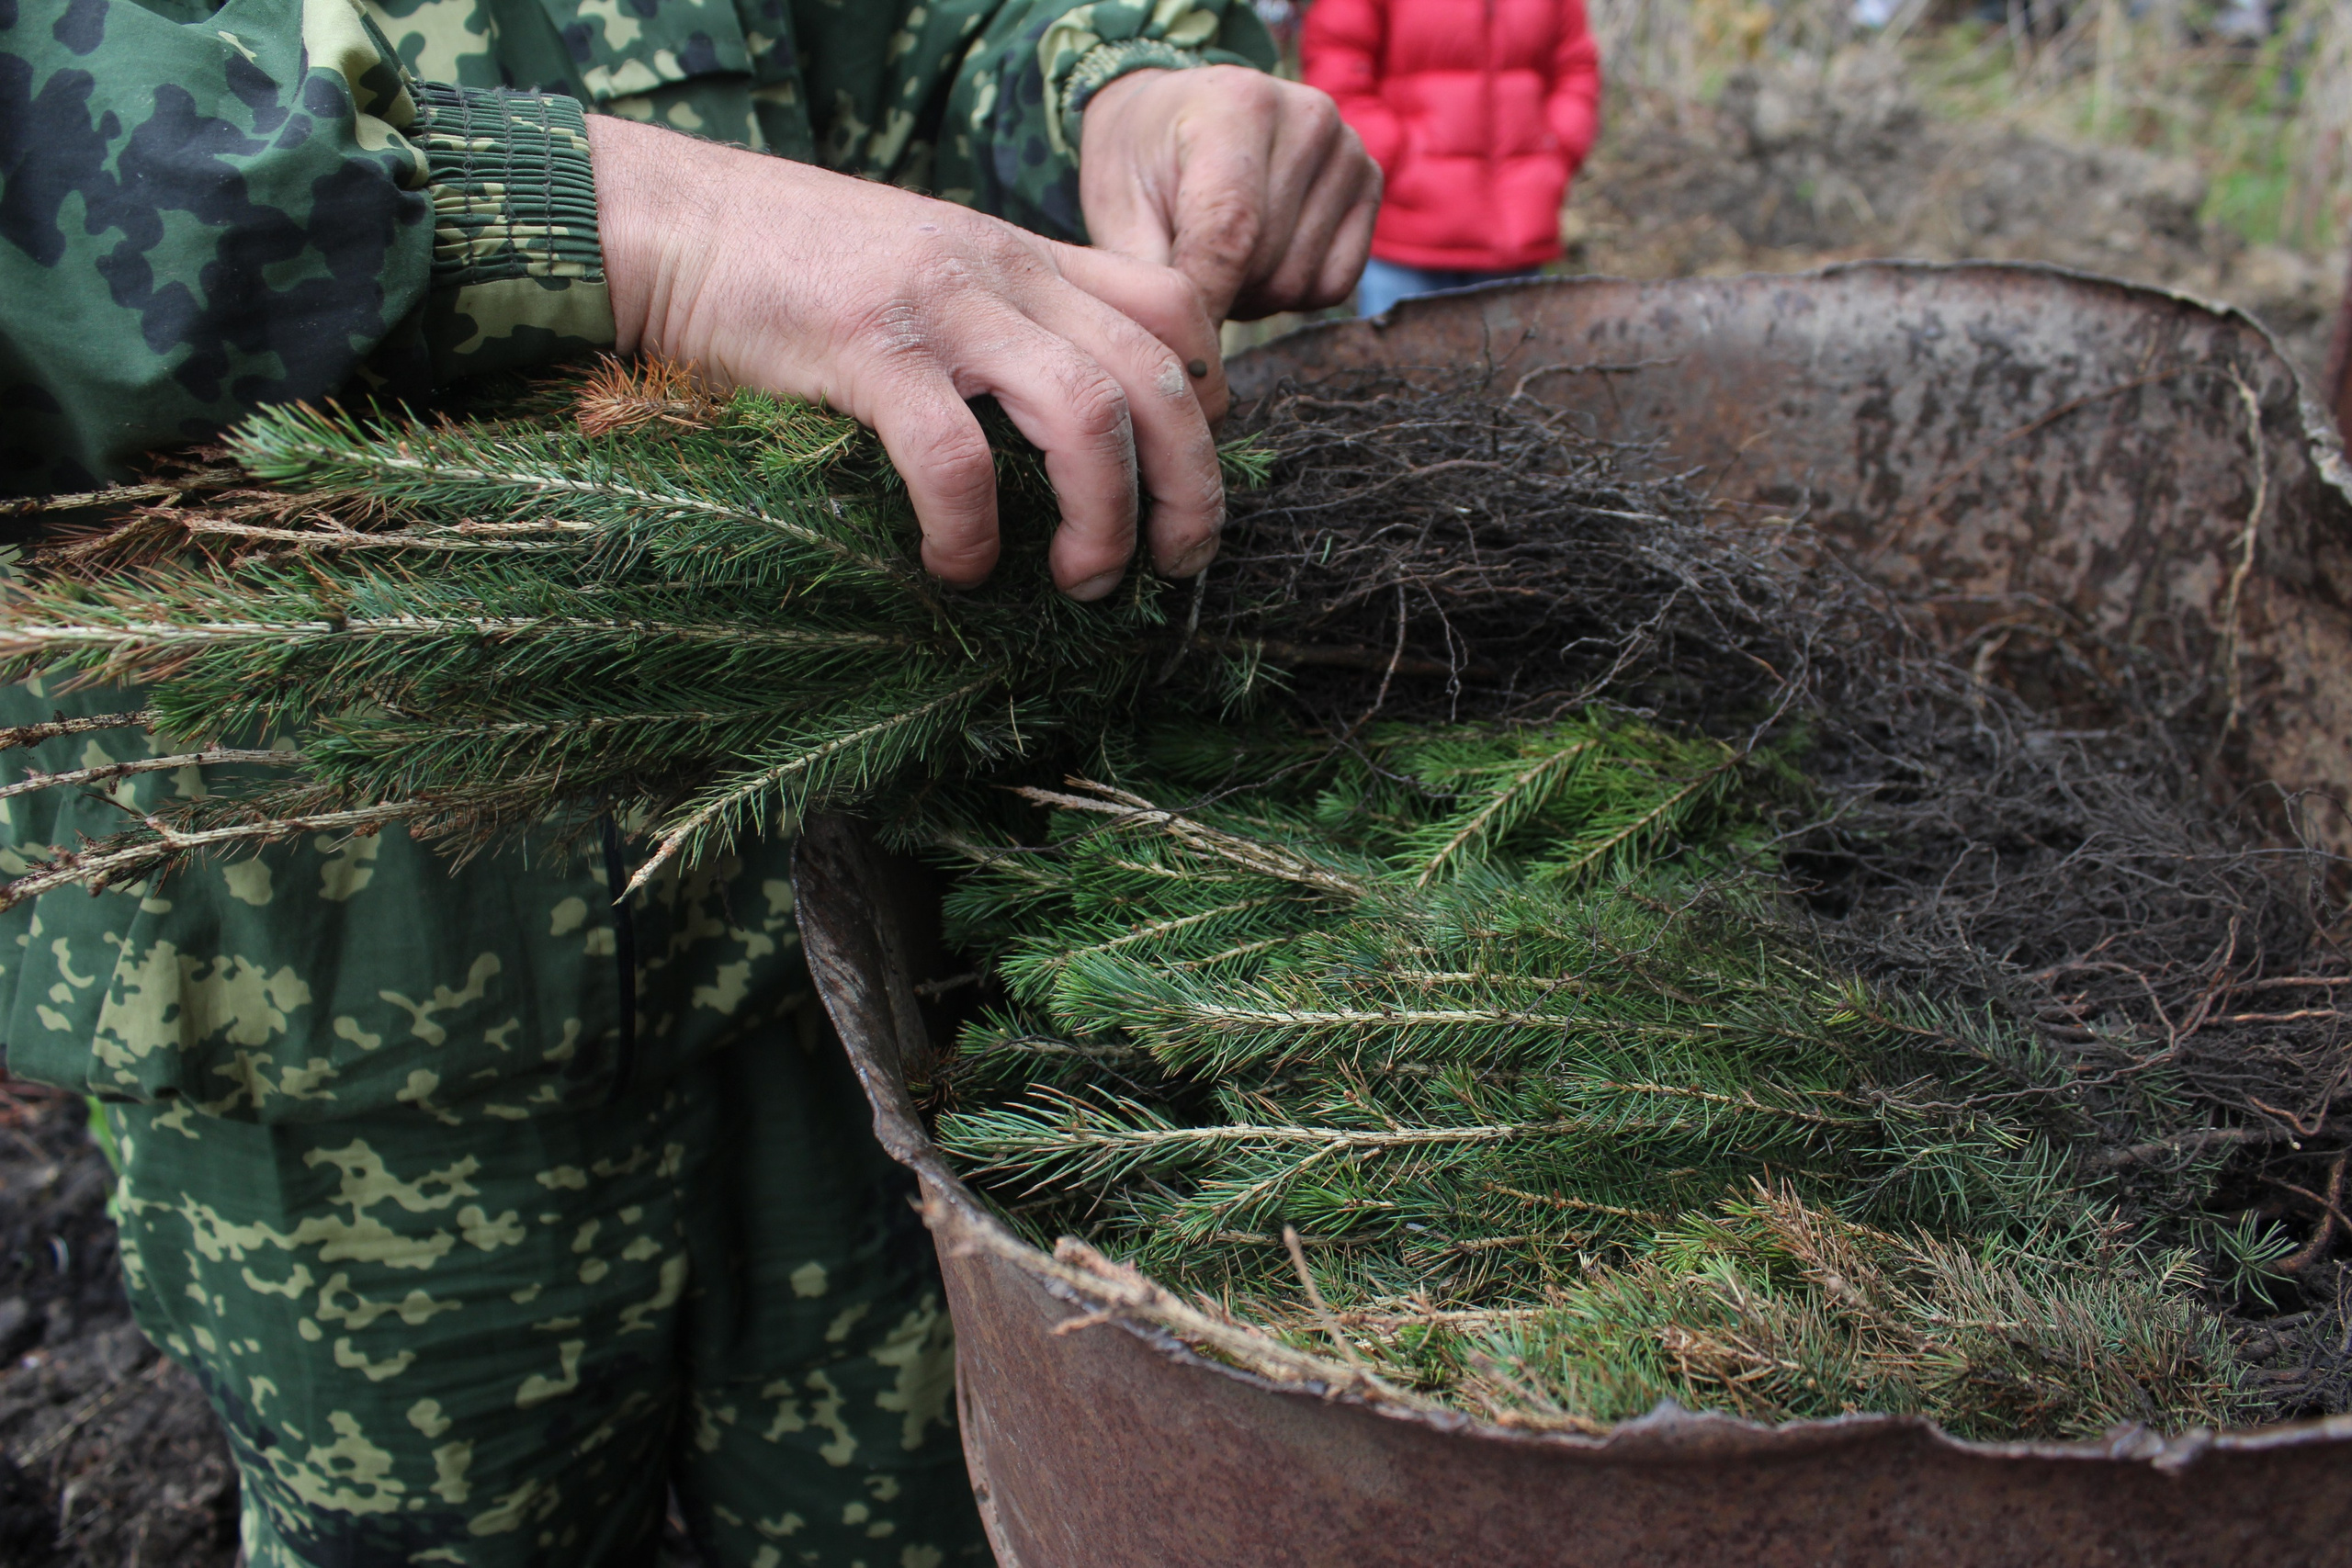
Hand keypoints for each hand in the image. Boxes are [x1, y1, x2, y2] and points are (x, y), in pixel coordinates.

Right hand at [586, 116, 1227, 598]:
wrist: (671, 224)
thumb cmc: (792, 270)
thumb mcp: (927, 272)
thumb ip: (1003, 323)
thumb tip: (1068, 423)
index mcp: (1027, 258)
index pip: (1173, 305)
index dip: (1210, 396)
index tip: (1185, 471)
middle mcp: (1005, 272)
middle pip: (1160, 373)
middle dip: (1189, 486)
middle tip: (1172, 565)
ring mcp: (941, 307)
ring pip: (1086, 414)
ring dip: (1103, 516)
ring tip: (1079, 581)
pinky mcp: (866, 351)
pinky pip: (956, 459)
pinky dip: (971, 532)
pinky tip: (954, 568)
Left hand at [1080, 66, 1380, 321]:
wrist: (1178, 114)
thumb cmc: (1140, 163)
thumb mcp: (1116, 208)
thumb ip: (1143, 274)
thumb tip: (1172, 348)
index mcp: (1236, 105)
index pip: (1231, 232)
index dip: (1204, 301)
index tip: (1178, 346)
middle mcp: (1306, 117)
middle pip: (1265, 265)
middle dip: (1219, 292)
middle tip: (1185, 268)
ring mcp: (1347, 149)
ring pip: (1298, 282)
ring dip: (1252, 294)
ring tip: (1219, 259)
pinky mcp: (1369, 183)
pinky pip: (1334, 284)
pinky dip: (1293, 292)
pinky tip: (1261, 258)